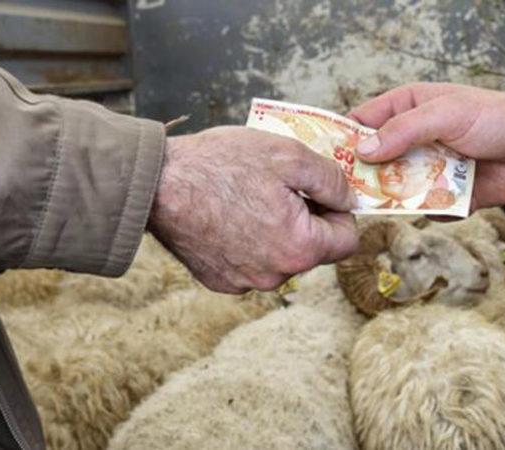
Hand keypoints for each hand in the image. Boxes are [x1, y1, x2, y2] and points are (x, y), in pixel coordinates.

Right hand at [148, 126, 358, 293]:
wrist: (154, 184)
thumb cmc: (220, 165)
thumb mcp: (289, 155)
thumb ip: (331, 180)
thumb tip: (351, 198)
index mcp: (299, 248)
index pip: (347, 240)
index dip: (341, 212)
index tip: (321, 192)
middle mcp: (275, 276)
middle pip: (314, 250)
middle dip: (308, 220)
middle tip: (283, 187)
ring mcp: (245, 282)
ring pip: (282, 257)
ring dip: (278, 231)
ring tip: (251, 197)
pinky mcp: (220, 281)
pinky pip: (251, 262)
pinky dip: (249, 242)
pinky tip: (230, 215)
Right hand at [351, 81, 504, 208]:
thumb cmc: (498, 119)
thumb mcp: (447, 114)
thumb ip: (405, 130)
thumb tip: (365, 149)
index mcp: (407, 109)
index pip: (363, 121)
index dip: (342, 138)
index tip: (323, 159)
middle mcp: (412, 140)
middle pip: (372, 160)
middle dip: (359, 175)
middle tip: (343, 193)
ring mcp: (426, 169)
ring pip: (393, 188)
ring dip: (387, 197)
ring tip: (376, 207)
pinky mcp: (443, 196)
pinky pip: (420, 208)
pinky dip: (420, 211)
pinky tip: (427, 210)